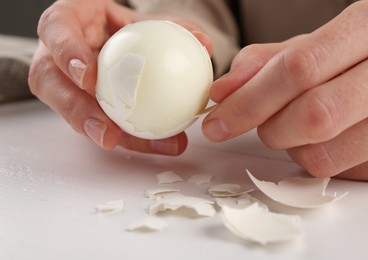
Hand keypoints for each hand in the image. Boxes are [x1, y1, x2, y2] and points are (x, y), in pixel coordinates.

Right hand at [28, 0, 211, 154]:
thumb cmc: (120, 26)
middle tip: (108, 135)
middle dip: (77, 113)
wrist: (109, 36)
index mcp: (65, 24)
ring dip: (112, 134)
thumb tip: (203, 43)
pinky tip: (165, 142)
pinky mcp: (81, 105)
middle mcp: (56, 57)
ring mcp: (65, 84)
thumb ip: (170, 29)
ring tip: (154, 146)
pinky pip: (102, 122)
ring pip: (76, 113)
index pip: (55, 30)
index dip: (67, 54)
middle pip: (51, 84)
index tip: (89, 79)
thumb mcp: (141, 21)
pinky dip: (133, 136)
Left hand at [202, 0, 367, 181]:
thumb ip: (268, 62)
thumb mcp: (321, 42)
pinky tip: (327, 137)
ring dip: (294, 148)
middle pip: (313, 116)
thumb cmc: (363, 51)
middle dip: (271, 128)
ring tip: (301, 125)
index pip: (299, 69)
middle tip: (264, 124)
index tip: (218, 122)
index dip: (249, 101)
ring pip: (325, 155)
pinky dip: (319, 158)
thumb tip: (222, 92)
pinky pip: (343, 172)